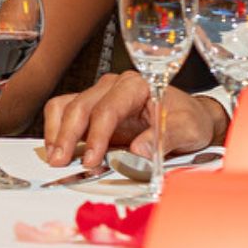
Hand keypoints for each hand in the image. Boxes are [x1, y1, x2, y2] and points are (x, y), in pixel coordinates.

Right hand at [39, 73, 216, 171]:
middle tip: (62, 162)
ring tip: (56, 157)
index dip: (96, 135)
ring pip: (66, 106)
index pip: (107, 108)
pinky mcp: (93, 112)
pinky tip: (59, 151)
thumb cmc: (188, 118)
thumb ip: (164, 137)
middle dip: (67, 135)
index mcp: (137, 85)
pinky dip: (58, 132)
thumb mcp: (187, 128)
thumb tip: (138, 151)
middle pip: (80, 105)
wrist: (191, 118)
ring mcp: (100, 98)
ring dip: (57, 132)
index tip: (92, 159)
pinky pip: (65, 114)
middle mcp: (114, 87)